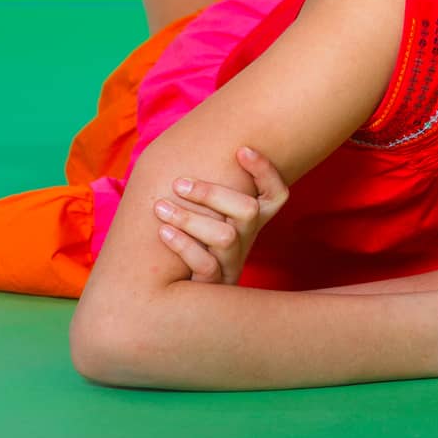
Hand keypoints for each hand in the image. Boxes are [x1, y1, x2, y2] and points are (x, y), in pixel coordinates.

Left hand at [153, 146, 288, 283]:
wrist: (171, 298)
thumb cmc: (187, 243)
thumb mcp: (205, 215)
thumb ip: (205, 190)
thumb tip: (190, 139)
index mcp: (251, 220)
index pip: (276, 194)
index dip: (265, 172)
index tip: (242, 149)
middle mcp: (247, 240)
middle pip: (249, 211)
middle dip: (213, 193)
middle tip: (178, 183)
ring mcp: (232, 263)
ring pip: (226, 236)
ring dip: (191, 219)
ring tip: (160, 207)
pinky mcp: (214, 286)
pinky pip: (206, 266)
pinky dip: (184, 246)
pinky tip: (162, 233)